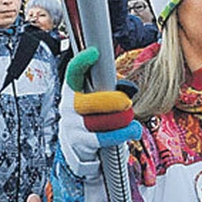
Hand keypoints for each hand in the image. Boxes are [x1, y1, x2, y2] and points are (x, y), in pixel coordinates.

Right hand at [60, 48, 142, 177]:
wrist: (80, 148)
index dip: (81, 63)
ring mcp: (72, 126)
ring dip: (120, 120)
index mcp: (74, 91)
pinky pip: (102, 138)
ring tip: (131, 121)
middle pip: (90, 101)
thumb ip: (109, 88)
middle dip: (111, 102)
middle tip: (126, 103)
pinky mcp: (80, 144)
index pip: (74, 74)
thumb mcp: (98, 99)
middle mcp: (69, 107)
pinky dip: (122, 134)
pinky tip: (133, 130)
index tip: (94, 53)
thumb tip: (127, 87)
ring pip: (98, 121)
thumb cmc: (94, 117)